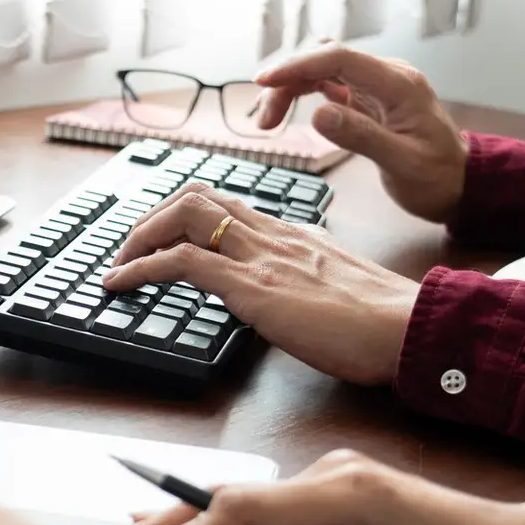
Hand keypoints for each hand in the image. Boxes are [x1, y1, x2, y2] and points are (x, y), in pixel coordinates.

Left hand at [103, 184, 418, 384]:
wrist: (407, 327)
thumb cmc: (381, 320)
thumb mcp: (332, 288)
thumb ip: (299, 283)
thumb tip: (277, 300)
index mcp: (291, 233)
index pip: (226, 202)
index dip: (182, 212)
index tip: (160, 233)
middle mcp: (272, 234)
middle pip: (196, 196)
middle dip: (151, 218)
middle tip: (129, 249)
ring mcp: (261, 256)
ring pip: (183, 216)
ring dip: (138, 238)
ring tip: (117, 265)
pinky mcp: (254, 286)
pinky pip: (182, 263)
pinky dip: (140, 268)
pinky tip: (120, 284)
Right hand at [252, 42, 467, 221]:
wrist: (459, 186)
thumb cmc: (437, 179)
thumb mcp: (402, 165)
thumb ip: (361, 137)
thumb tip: (318, 114)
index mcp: (398, 83)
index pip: (339, 58)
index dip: (298, 65)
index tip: (264, 82)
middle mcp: (386, 76)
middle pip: (325, 58)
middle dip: (288, 81)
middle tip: (263, 122)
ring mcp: (375, 86)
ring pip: (322, 70)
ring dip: (290, 88)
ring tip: (267, 122)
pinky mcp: (366, 100)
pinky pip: (327, 85)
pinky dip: (301, 94)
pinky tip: (285, 113)